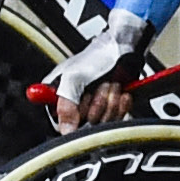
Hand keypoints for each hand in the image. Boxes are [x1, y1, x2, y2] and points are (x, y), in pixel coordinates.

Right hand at [49, 11, 154, 126]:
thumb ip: (65, 104)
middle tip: (99, 87)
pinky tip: (120, 92)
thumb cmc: (97, 56)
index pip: (61, 125)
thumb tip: (65, 129)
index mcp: (57, 95)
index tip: (84, 107)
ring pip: (103, 123)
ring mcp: (93, 107)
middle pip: (85, 125)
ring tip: (110, 85)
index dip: (75, 120)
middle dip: (97, 105)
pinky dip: (121, 105)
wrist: (122, 51)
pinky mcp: (110, 110)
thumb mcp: (74, 78)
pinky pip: (117, 119)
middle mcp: (74, 104)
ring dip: (111, 102)